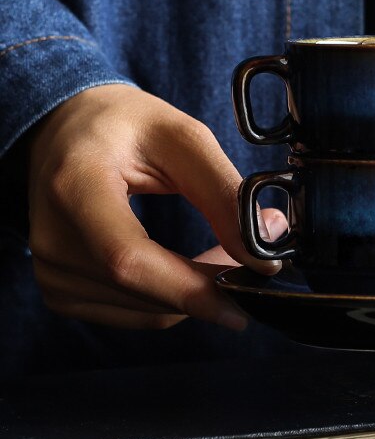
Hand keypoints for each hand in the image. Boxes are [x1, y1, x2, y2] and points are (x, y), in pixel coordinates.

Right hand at [27, 84, 285, 329]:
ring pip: (149, 311)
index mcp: (73, 188)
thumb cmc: (124, 125)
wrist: (65, 131)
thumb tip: (260, 253)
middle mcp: (49, 240)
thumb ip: (223, 192)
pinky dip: (175, 298)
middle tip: (260, 259)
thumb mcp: (183, 138)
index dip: (192, 287)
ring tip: (230, 252)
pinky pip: (136, 313)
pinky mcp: (60, 292)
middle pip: (144, 291)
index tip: (249, 290)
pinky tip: (196, 269)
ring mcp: (50, 273)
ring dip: (199, 293)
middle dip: (213, 284)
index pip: (128, 259)